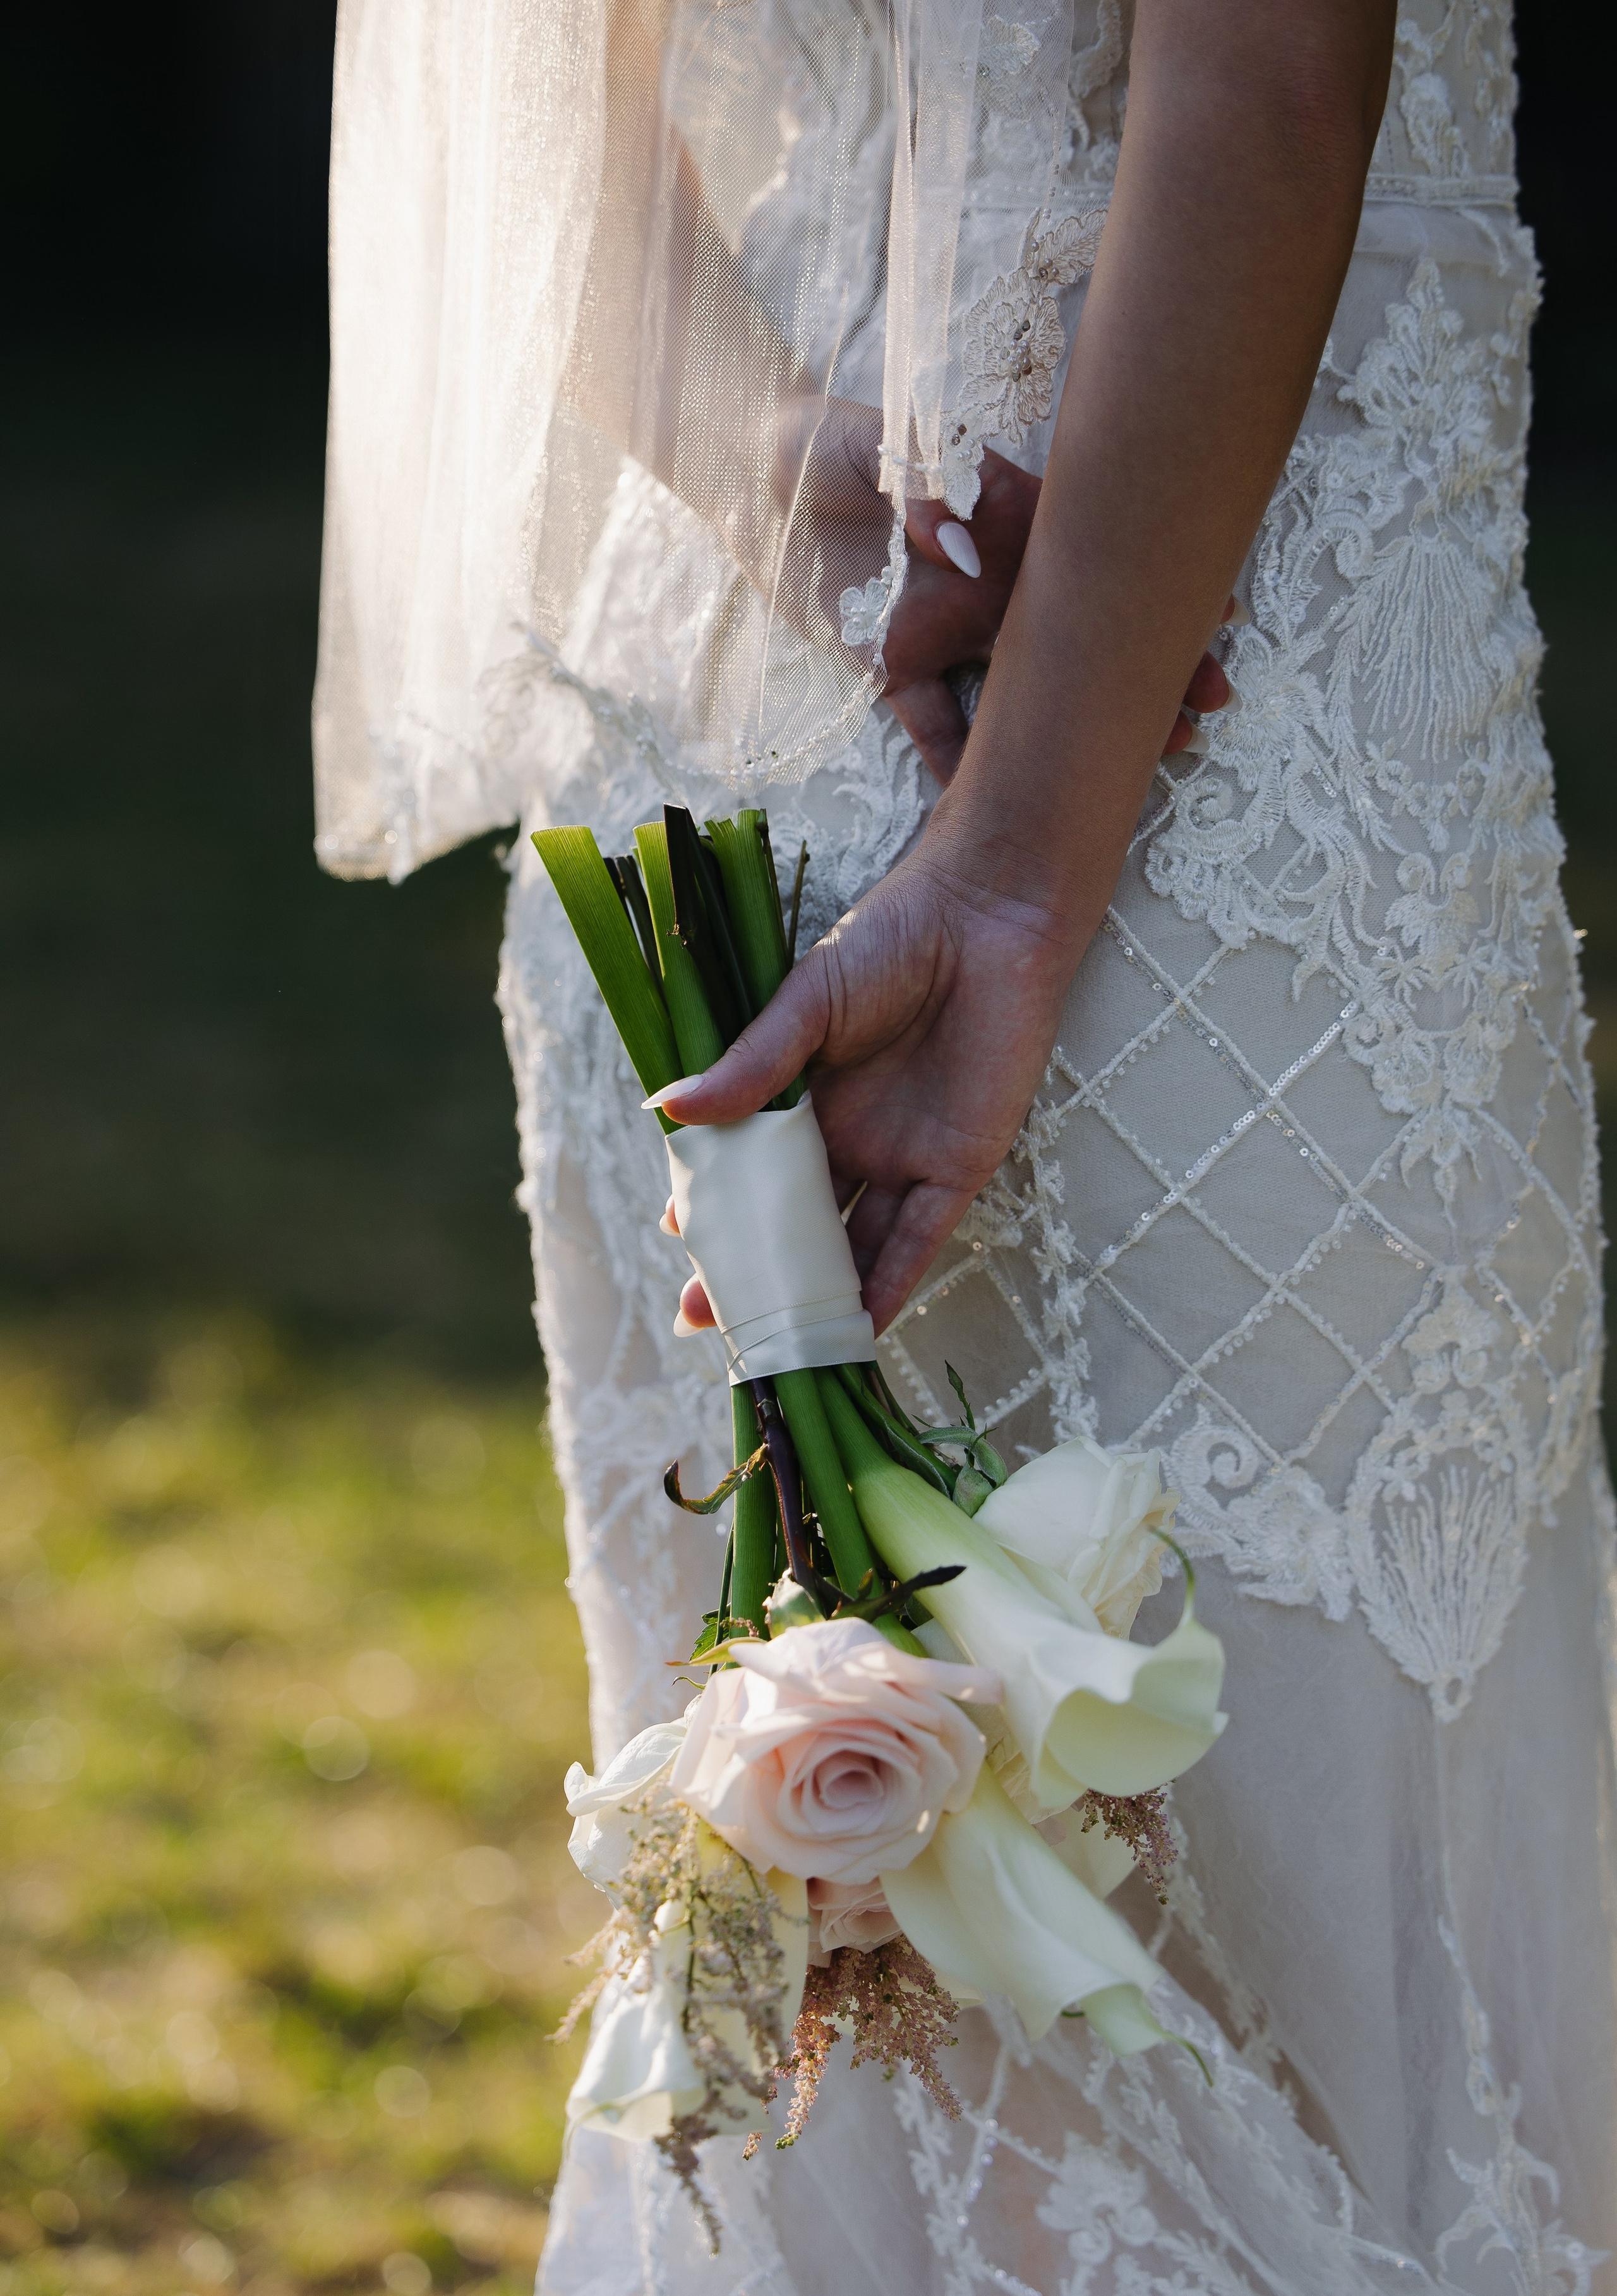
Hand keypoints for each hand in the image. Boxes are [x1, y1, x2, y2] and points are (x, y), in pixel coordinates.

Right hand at [661, 838, 1084, 1334]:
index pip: (754, 1169)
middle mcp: (851, 1137)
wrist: (989, 917)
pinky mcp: (958, 1167)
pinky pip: (918, 1241)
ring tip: (773, 1343)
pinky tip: (855, 1328)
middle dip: (755, 1272)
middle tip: (705, 1318)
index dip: (719, 1209)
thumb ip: (753, 1065)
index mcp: (807, 1095)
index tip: (679, 1243)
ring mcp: (903, 1157)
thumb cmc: (894, 940)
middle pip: (796, 1223)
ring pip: (852, 1245)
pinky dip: (888, 1287)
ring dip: (816, 1296)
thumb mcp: (809, 1002)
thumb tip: (669, 1111)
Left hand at [784, 399, 1230, 784]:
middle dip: (1149, 664)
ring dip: (1086, 724)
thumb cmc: (827, 443)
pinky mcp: (898, 667)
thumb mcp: (873, 440)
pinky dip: (962, 763)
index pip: (1093, 552)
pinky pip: (938, 725)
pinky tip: (1004, 801)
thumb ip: (920, 476)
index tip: (1214, 604)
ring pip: (1034, 687)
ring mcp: (952, 629)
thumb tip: (954, 531)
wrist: (753, 477)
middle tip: (1208, 698)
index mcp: (1006, 518)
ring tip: (1154, 753)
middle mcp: (992, 580)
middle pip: (1084, 631)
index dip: (1153, 578)